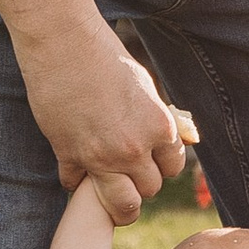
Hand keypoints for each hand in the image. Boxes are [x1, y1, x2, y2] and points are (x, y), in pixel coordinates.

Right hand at [21, 12, 195, 218]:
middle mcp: (133, 149)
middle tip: (128, 168)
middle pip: (149, 189)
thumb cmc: (108, 58)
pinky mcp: (67, 156)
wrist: (64, 44)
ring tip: (110, 187)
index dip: (161, 163)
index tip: (150, 157)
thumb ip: (161, 118)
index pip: (172, 168)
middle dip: (141, 181)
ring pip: (121, 204)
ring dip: (117, 198)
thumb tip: (184, 137)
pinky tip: (76, 165)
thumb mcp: (147, 87)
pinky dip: (76, 181)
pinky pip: (75, 186)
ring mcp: (99, 157)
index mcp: (159, 128)